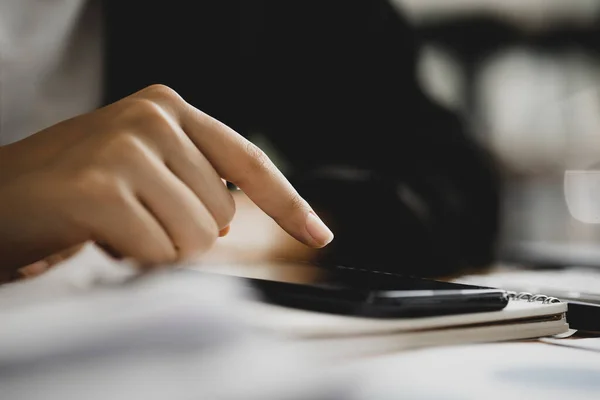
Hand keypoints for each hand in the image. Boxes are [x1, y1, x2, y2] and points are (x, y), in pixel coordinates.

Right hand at [0, 85, 332, 276]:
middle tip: (132, 218)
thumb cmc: (71, 186)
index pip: (249, 162)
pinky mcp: (103, 187)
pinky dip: (133, 260)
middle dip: (182, 232)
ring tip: (114, 226)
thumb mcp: (139, 166)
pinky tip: (99, 236)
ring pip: (196, 237)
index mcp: (169, 108)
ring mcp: (127, 147)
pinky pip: (158, 253)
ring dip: (157, 247)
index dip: (289, 203)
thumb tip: (233, 219)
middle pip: (222, 215)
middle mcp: (153, 116)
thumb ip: (191, 180)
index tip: (319, 232)